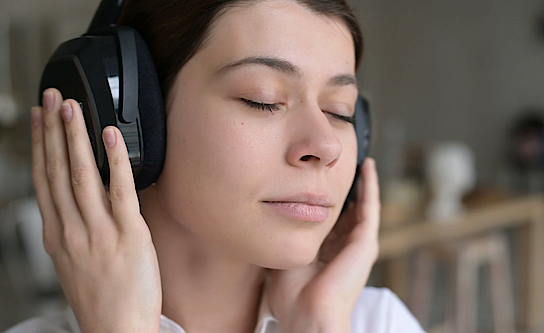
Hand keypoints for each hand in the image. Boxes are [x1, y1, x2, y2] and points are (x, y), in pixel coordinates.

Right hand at [31, 88, 161, 332]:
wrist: (117, 330)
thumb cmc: (101, 299)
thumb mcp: (75, 262)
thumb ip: (74, 228)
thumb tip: (80, 199)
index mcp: (58, 236)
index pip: (44, 180)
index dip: (40, 146)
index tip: (39, 120)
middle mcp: (72, 230)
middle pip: (57, 170)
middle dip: (53, 130)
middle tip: (53, 98)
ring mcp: (99, 231)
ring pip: (81, 174)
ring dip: (75, 137)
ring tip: (73, 107)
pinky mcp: (128, 234)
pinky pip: (119, 190)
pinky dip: (114, 160)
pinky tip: (110, 136)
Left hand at [265, 158, 380, 332]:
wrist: (306, 313)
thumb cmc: (291, 296)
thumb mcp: (283, 258)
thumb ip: (282, 238)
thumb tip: (267, 219)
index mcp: (326, 254)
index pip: (329, 222)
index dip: (326, 201)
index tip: (319, 180)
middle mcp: (343, 248)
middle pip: (347, 211)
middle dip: (344, 189)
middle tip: (339, 163)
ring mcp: (357, 244)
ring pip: (362, 205)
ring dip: (361, 182)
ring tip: (357, 158)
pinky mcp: (366, 241)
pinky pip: (371, 206)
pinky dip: (370, 185)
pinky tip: (367, 166)